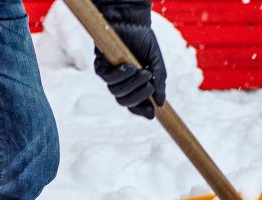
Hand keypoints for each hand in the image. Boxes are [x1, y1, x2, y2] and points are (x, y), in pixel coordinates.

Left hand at [93, 1, 166, 118]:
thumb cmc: (145, 43)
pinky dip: (119, 75)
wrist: (133, 22)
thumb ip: (159, 82)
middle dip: (138, 97)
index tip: (152, 114)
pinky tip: (128, 67)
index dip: (142, 111)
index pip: (135, 105)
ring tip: (143, 71)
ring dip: (131, 84)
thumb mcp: (156, 63)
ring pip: (116, 92)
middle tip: (150, 86)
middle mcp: (121, 84)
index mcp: (134, 86)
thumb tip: (161, 103)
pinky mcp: (100, 66)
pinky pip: (106, 78)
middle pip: (124, 102)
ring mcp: (110, 77)